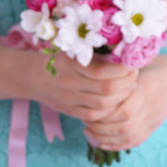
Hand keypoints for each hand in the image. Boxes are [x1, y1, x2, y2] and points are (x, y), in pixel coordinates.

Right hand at [24, 51, 139, 122]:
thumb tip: (125, 55)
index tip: (131, 64)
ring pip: (103, 104)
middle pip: (106, 88)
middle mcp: (69, 82)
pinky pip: (94, 115)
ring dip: (121, 96)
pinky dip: (109, 110)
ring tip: (128, 88)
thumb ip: (95, 53)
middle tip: (134, 76)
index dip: (122, 69)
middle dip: (127, 83)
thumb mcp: (73, 50)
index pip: (103, 71)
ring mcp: (69, 99)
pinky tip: (115, 101)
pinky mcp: (69, 110)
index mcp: (70, 63)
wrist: (32, 77)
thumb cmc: (60, 60)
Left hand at [83, 62, 166, 149]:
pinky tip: (102, 142)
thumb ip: (119, 71)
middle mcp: (150, 106)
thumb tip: (92, 74)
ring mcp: (154, 118)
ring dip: (106, 137)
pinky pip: (136, 141)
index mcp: (145, 88)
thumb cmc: (154, 65)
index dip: (103, 113)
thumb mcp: (137, 63)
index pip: (122, 110)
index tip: (88, 108)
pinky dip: (117, 145)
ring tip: (89, 132)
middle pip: (124, 126)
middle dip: (101, 127)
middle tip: (85, 122)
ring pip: (129, 136)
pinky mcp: (154, 126)